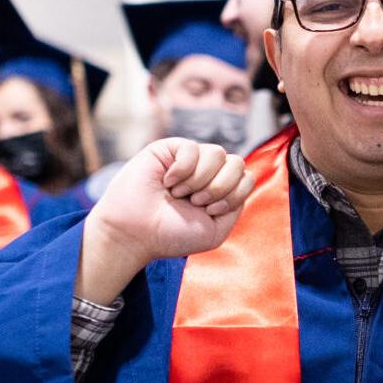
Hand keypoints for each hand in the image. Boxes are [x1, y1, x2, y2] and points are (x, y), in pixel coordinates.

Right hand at [77, 138, 253, 302]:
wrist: (135, 234)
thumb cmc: (171, 235)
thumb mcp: (215, 231)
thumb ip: (236, 206)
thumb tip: (241, 176)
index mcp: (220, 190)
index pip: (246, 178)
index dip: (233, 195)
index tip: (209, 212)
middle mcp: (207, 173)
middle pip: (237, 163)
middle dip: (218, 188)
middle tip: (194, 203)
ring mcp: (189, 160)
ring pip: (218, 153)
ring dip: (200, 180)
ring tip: (178, 194)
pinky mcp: (169, 149)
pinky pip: (191, 148)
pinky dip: (182, 170)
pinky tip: (167, 182)